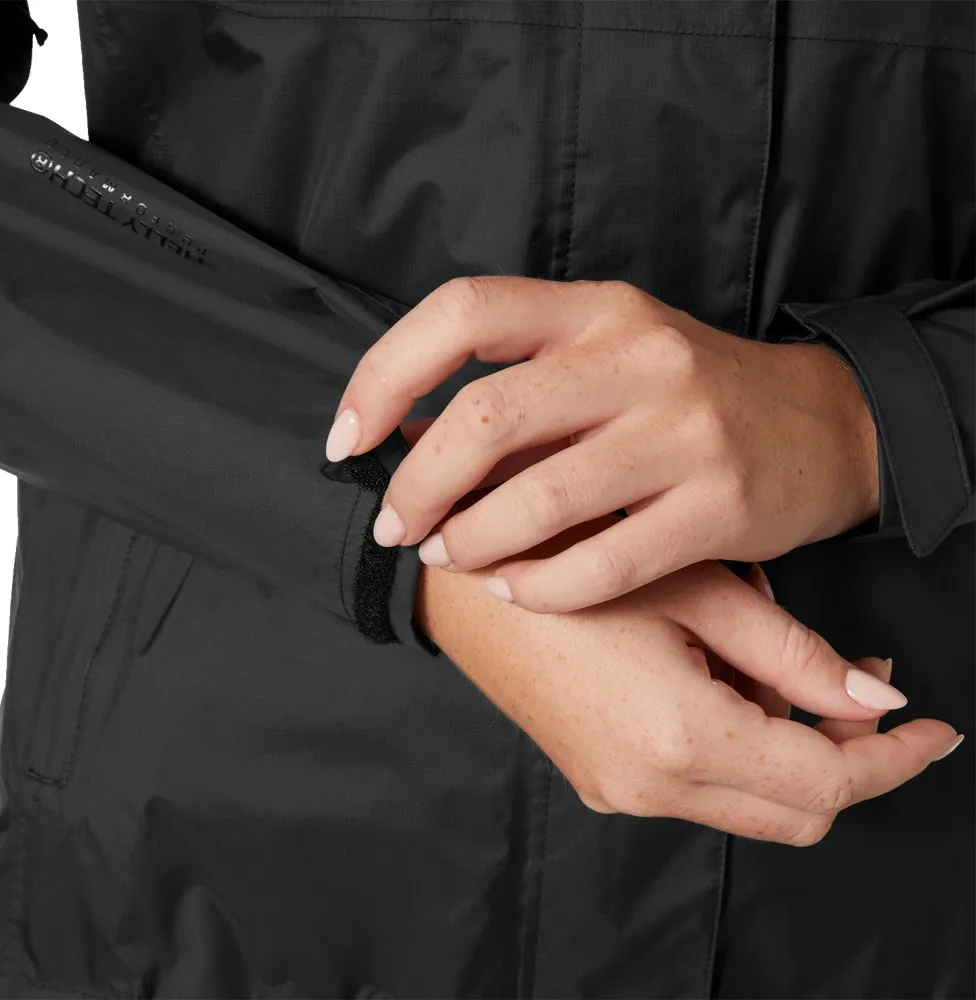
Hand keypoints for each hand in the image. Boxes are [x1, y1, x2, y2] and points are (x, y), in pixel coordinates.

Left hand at [330, 277, 879, 611]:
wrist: (823, 424)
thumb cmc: (690, 394)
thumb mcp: (609, 356)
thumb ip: (520, 386)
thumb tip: (403, 436)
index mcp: (596, 309)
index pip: (462, 311)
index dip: (385, 373)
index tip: (350, 439)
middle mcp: (639, 356)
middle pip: (487, 416)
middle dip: (418, 483)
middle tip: (396, 524)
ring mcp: (685, 430)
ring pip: (540, 498)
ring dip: (471, 542)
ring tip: (450, 558)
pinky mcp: (720, 505)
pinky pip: (605, 563)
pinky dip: (541, 587)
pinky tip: (515, 590)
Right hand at [415, 522, 958, 843]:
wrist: (459, 581)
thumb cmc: (568, 561)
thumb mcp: (695, 589)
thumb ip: (793, 654)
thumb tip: (872, 696)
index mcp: (678, 738)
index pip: (827, 781)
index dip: (893, 759)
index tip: (932, 730)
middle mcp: (648, 787)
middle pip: (795, 811)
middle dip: (846, 760)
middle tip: (857, 688)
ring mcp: (618, 791)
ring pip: (748, 803)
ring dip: (786, 750)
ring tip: (775, 663)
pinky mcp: (599, 779)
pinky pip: (698, 788)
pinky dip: (735, 750)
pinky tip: (720, 678)